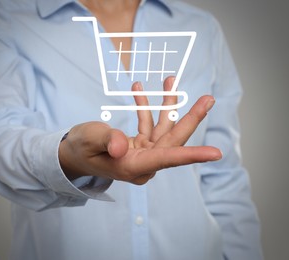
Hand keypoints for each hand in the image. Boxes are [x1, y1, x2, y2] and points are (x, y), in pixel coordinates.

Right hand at [58, 77, 221, 184]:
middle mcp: (143, 163)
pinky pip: (148, 125)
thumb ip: (105, 140)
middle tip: (208, 99)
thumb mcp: (88, 140)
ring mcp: (143, 155)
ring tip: (170, 81)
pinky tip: (139, 89)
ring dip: (167, 105)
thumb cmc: (79, 150)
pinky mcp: (140, 147)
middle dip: (190, 118)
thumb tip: (121, 145)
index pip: (168, 159)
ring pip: (163, 129)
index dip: (192, 155)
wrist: (72, 156)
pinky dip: (146, 108)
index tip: (216, 153)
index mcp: (133, 166)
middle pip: (173, 140)